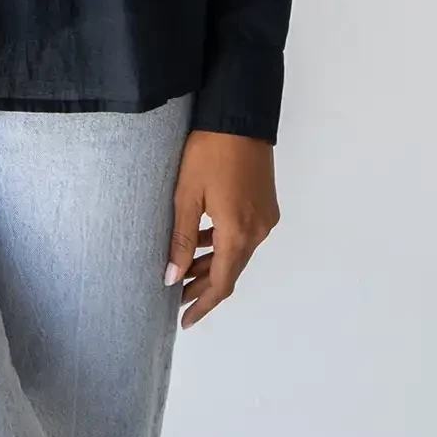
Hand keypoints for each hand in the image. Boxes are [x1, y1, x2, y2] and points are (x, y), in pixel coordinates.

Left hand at [165, 130, 279, 328]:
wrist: (240, 116)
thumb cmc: (209, 151)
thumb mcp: (186, 197)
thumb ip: (181, 240)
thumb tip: (171, 277)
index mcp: (238, 232)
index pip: (222, 283)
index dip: (203, 305)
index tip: (185, 321)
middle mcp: (258, 230)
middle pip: (231, 271)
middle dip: (204, 288)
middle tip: (177, 299)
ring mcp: (265, 217)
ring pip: (238, 254)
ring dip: (213, 265)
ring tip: (183, 272)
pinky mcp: (265, 204)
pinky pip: (244, 236)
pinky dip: (223, 245)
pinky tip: (202, 242)